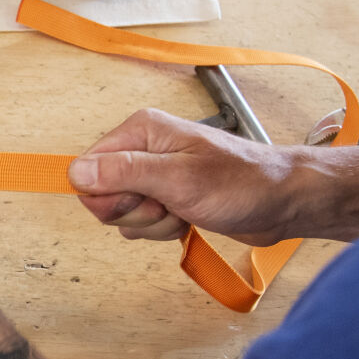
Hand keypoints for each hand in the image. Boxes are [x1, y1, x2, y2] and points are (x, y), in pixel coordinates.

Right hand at [70, 109, 304, 245]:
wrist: (284, 201)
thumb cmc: (242, 183)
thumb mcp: (178, 178)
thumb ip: (124, 172)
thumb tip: (75, 172)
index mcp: (141, 131)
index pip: (87, 168)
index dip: (107, 195)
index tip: (141, 198)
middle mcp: (143, 149)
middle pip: (103, 194)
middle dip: (133, 211)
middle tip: (167, 204)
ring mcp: (155, 174)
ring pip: (123, 213)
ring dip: (151, 223)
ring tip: (184, 210)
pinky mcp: (167, 196)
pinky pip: (142, 222)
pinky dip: (162, 228)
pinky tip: (187, 218)